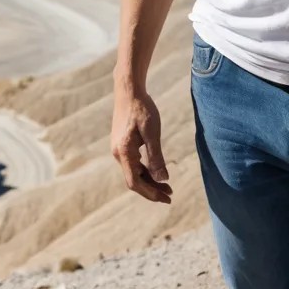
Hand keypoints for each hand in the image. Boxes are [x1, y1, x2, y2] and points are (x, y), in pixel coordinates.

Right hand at [111, 86, 172, 203]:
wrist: (128, 90)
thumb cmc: (142, 108)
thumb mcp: (152, 132)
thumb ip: (156, 156)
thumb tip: (163, 179)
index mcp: (124, 152)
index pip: (135, 183)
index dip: (150, 193)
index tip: (166, 198)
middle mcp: (118, 154)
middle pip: (134, 180)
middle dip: (152, 189)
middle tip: (170, 195)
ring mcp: (119, 149)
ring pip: (134, 172)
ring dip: (149, 180)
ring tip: (167, 185)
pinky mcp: (122, 144)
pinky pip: (133, 163)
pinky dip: (145, 170)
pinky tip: (156, 170)